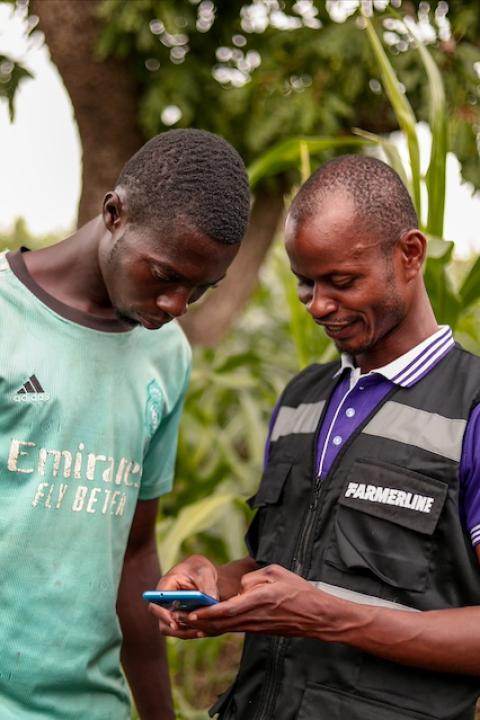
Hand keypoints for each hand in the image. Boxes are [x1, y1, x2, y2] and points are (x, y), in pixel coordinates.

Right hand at [148, 555, 218, 639]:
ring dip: (185, 632)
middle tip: (193, 631)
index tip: (175, 623)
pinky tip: (203, 630)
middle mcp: (165, 601)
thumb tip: (212, 599)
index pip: (155, 604)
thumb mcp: (204, 572)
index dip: (162, 615)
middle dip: (176, 629)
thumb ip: (207, 584)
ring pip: (171, 629)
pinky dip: (191, 632)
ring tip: (201, 632)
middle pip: (162, 621)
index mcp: (165, 586)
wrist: (202, 573)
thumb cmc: (199, 568)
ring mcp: (171, 611)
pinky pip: (181, 630)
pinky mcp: (180, 618)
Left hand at [180, 564, 326, 637]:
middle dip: (197, 622)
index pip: (227, 609)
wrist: (316, 616)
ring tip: (183, 621)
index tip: (191, 613)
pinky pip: (232, 628)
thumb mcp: (276, 573)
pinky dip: (216, 627)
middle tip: (176, 618)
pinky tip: (204, 626)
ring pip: (224, 628)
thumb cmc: (298, 591)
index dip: (207, 612)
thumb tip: (239, 586)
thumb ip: (253, 578)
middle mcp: (253, 617)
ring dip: (203, 625)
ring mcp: (254, 626)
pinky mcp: (257, 630)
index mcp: (257, 601)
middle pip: (220, 623)